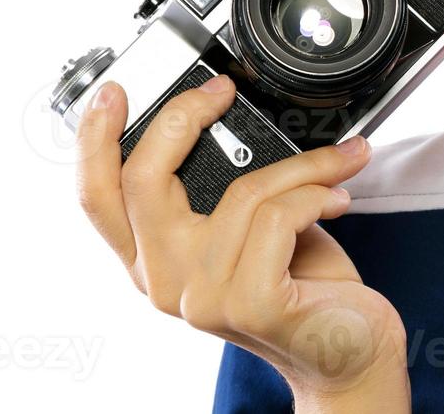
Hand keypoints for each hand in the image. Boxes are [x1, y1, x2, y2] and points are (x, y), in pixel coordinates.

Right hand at [73, 76, 409, 404]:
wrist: (349, 350)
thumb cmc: (304, 286)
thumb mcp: (252, 230)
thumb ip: (225, 192)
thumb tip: (234, 121)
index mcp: (155, 261)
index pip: (98, 200)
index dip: (94, 141)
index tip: (115, 92)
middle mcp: (165, 282)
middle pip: (143, 181)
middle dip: (184, 118)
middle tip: (223, 92)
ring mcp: (203, 296)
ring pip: (242, 191)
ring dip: (304, 165)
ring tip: (337, 166)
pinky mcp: (251, 303)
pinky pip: (280, 216)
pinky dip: (319, 192)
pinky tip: (339, 200)